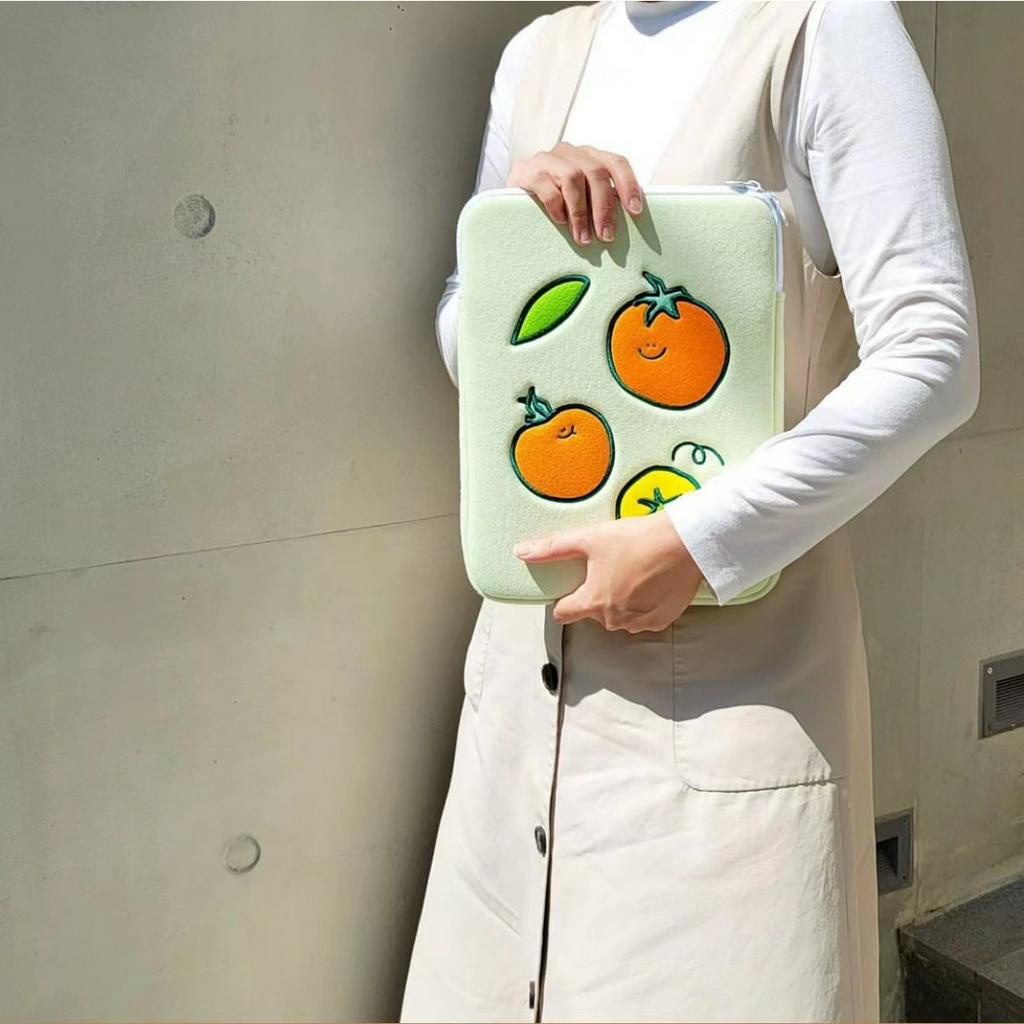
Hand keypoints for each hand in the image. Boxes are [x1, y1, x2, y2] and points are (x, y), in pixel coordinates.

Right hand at [507, 142, 643, 246]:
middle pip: (596, 172)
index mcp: (589, 156)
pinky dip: (557, 206)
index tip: (636, 211)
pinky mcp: (528, 171)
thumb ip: (599, 201)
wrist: (510, 197)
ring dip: (580, 212)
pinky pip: (547, 186)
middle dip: (604, 207)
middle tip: (605, 236)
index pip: (616, 162)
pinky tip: (560, 222)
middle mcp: (571, 152)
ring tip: (582, 238)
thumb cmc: (553, 201)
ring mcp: (548, 159)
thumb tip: (623, 224)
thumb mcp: (580, 197)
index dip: (629, 184)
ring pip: (573, 178)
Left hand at [514, 512, 704, 632]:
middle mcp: (614, 620)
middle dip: (597, 593)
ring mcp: (639, 623)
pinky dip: (643, 603)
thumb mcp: (589, 539)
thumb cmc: (636, 539)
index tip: (572, 584)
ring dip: (620, 599)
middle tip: (610, 566)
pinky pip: (642, 617)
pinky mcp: (661, 621)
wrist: (685, 544)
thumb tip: (520, 552)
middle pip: (593, 611)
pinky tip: (650, 581)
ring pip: (618, 616)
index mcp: (593, 602)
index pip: (563, 613)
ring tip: (632, 571)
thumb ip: (553, 549)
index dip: (563, 598)